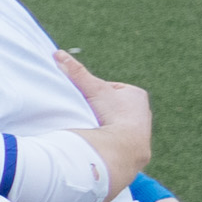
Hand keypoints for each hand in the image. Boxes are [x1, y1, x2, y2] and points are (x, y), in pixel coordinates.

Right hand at [53, 48, 153, 183]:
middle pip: (111, 107)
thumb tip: (58, 54)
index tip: (84, 101)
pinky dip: (107, 140)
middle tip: (85, 114)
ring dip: (102, 126)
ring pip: (113, 124)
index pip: (109, 90)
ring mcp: (140, 131)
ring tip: (91, 129)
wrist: (126, 146)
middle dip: (98, 110)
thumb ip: (77, 73)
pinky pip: (116, 140)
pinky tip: (98, 142)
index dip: (93, 94)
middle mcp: (142, 112)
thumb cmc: (114, 114)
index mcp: (136, 95)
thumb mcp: (93, 88)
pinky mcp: (135, 147)